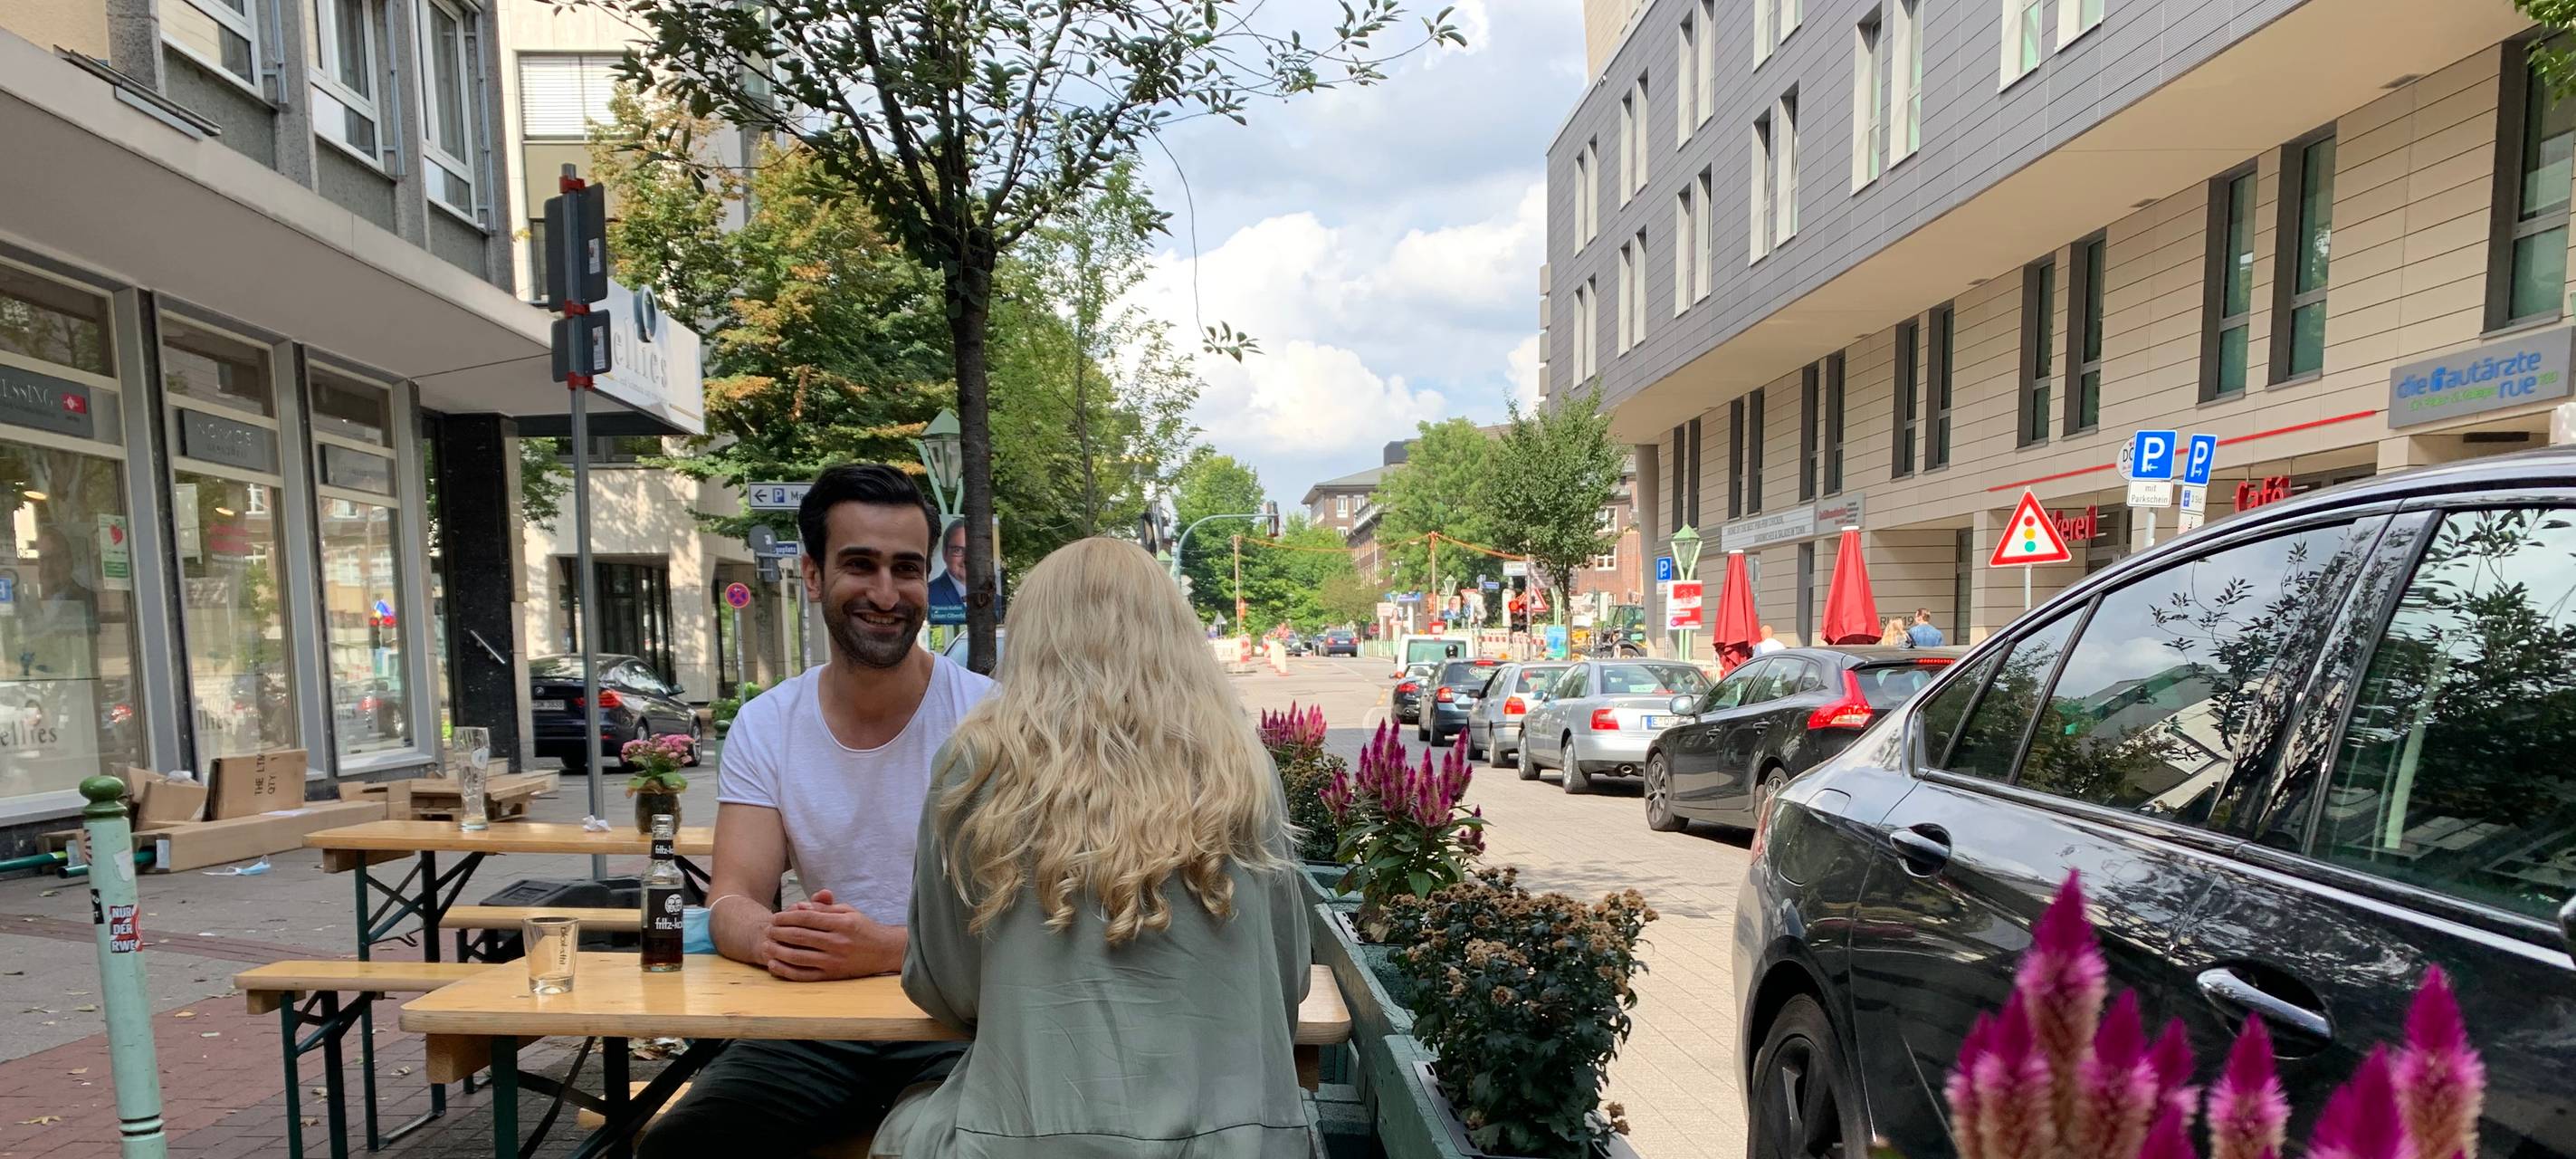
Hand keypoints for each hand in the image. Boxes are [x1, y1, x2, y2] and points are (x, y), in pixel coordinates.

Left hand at [756, 889, 887, 980]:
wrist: (885, 951)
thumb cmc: (864, 929)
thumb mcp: (848, 911)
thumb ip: (824, 908)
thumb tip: (799, 906)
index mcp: (842, 923)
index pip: (807, 918)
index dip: (787, 917)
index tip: (776, 917)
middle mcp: (838, 943)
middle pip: (800, 937)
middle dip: (779, 932)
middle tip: (768, 929)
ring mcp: (834, 961)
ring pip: (798, 957)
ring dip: (778, 951)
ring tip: (766, 945)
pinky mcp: (832, 976)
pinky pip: (804, 975)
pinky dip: (787, 971)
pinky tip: (774, 965)